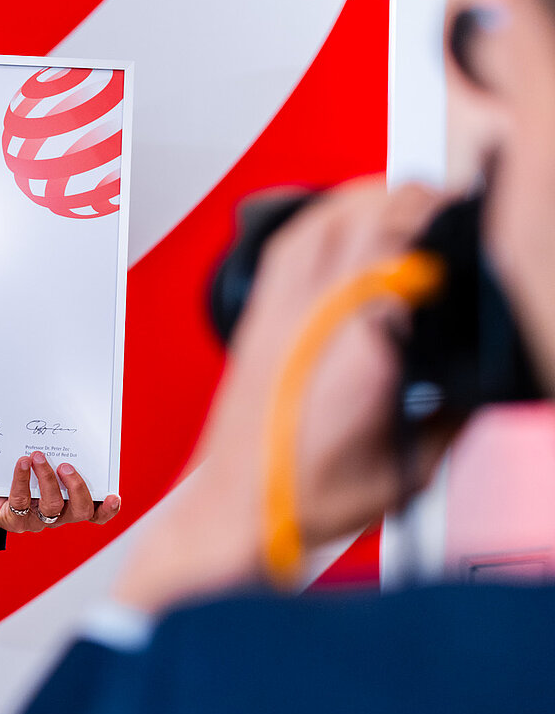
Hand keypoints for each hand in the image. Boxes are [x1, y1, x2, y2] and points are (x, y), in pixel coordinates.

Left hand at [0, 451, 120, 531]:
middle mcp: (57, 515)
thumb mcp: (38, 465)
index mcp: (69, 503)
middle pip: (80, 511)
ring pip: (52, 507)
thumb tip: (59, 422)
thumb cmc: (15, 477)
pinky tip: (21, 463)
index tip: (113, 495)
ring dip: (47, 479)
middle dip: (77, 487)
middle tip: (66, 465)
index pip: (94, 512)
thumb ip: (52, 453)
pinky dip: (22, 479)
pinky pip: (21, 501)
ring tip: (38, 456)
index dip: (107, 508)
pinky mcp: (14, 520)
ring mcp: (36, 520)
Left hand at [114, 177, 457, 613]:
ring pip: (323, 216)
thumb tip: (474, 381)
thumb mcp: (411, 465)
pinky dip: (319, 221)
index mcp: (365, 342)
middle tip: (442, 211)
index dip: (446, 221)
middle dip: (415, 200)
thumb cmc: (307, 497)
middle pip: (368, 212)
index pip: (412, 243)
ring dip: (366, 200)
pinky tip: (338, 227)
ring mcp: (280, 310)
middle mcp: (316, 313)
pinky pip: (286, 244)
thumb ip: (452, 413)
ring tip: (396, 207)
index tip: (468, 227)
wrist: (238, 512)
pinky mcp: (256, 319)